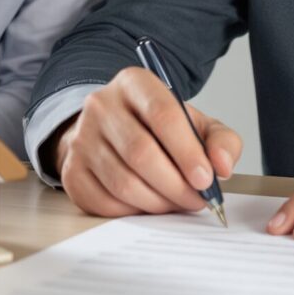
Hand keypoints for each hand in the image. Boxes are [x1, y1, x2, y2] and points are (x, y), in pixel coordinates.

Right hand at [52, 67, 241, 217]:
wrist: (113, 133)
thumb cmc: (159, 130)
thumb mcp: (196, 124)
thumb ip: (221, 141)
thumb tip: (222, 167)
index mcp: (135, 83)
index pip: (162, 114)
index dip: (187, 152)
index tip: (206, 178)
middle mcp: (101, 106)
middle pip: (140, 153)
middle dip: (175, 184)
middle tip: (197, 199)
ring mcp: (82, 139)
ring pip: (123, 182)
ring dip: (158, 202)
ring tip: (176, 202)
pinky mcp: (71, 171)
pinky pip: (105, 202)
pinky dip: (134, 211)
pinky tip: (149, 204)